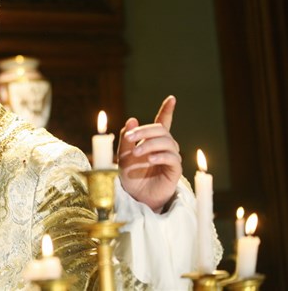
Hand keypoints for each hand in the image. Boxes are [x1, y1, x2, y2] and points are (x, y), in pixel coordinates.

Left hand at [117, 96, 181, 212]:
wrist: (133, 197)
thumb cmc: (129, 175)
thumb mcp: (123, 154)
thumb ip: (127, 138)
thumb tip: (132, 119)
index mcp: (152, 141)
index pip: (163, 122)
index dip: (167, 110)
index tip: (172, 98)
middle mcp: (164, 147)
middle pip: (161, 130)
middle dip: (144, 131)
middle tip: (130, 139)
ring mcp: (170, 158)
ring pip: (167, 142)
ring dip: (149, 144)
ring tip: (135, 153)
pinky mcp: (174, 171)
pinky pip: (172, 158)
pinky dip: (160, 156)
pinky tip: (149, 159)